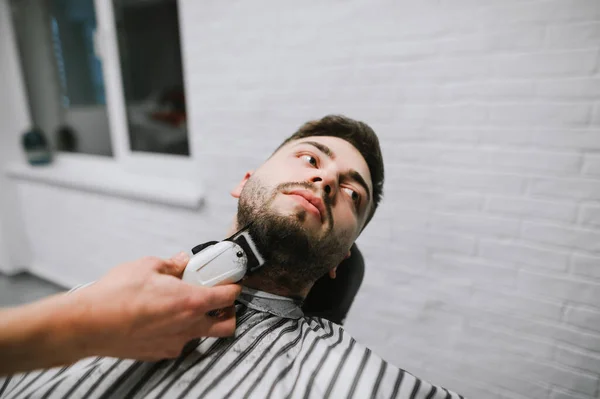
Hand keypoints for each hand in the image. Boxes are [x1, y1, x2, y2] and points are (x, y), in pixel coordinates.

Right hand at [68, 253, 240, 360]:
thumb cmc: (115, 295)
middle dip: (229, 312)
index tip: (231, 280)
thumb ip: (172, 264)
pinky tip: (162, 318)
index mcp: (191, 301)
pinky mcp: (160, 352)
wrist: (88, 324)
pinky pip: (179, 342)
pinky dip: (178, 330)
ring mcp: (175, 343)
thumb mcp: (147, 266)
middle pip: (227, 325)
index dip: (234, 286)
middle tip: (217, 299)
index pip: (229, 297)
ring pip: (202, 335)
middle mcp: (188, 326)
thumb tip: (182, 261)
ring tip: (184, 305)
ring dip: (202, 321)